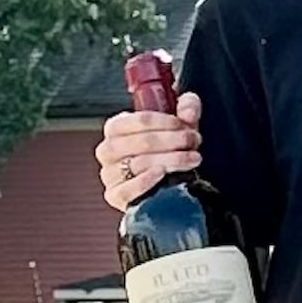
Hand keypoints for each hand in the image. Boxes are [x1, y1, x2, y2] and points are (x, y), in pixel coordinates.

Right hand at [98, 89, 198, 208]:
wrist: (167, 181)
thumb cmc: (170, 146)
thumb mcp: (180, 122)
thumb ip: (188, 107)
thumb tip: (188, 114)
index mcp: (116, 127)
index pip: (137, 120)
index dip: (164, 122)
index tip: (184, 125)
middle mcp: (108, 150)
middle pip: (140, 142)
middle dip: (171, 140)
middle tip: (193, 141)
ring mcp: (109, 174)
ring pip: (137, 164)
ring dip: (170, 159)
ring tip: (192, 158)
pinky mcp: (114, 196)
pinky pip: (126, 190)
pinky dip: (145, 181)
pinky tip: (163, 173)